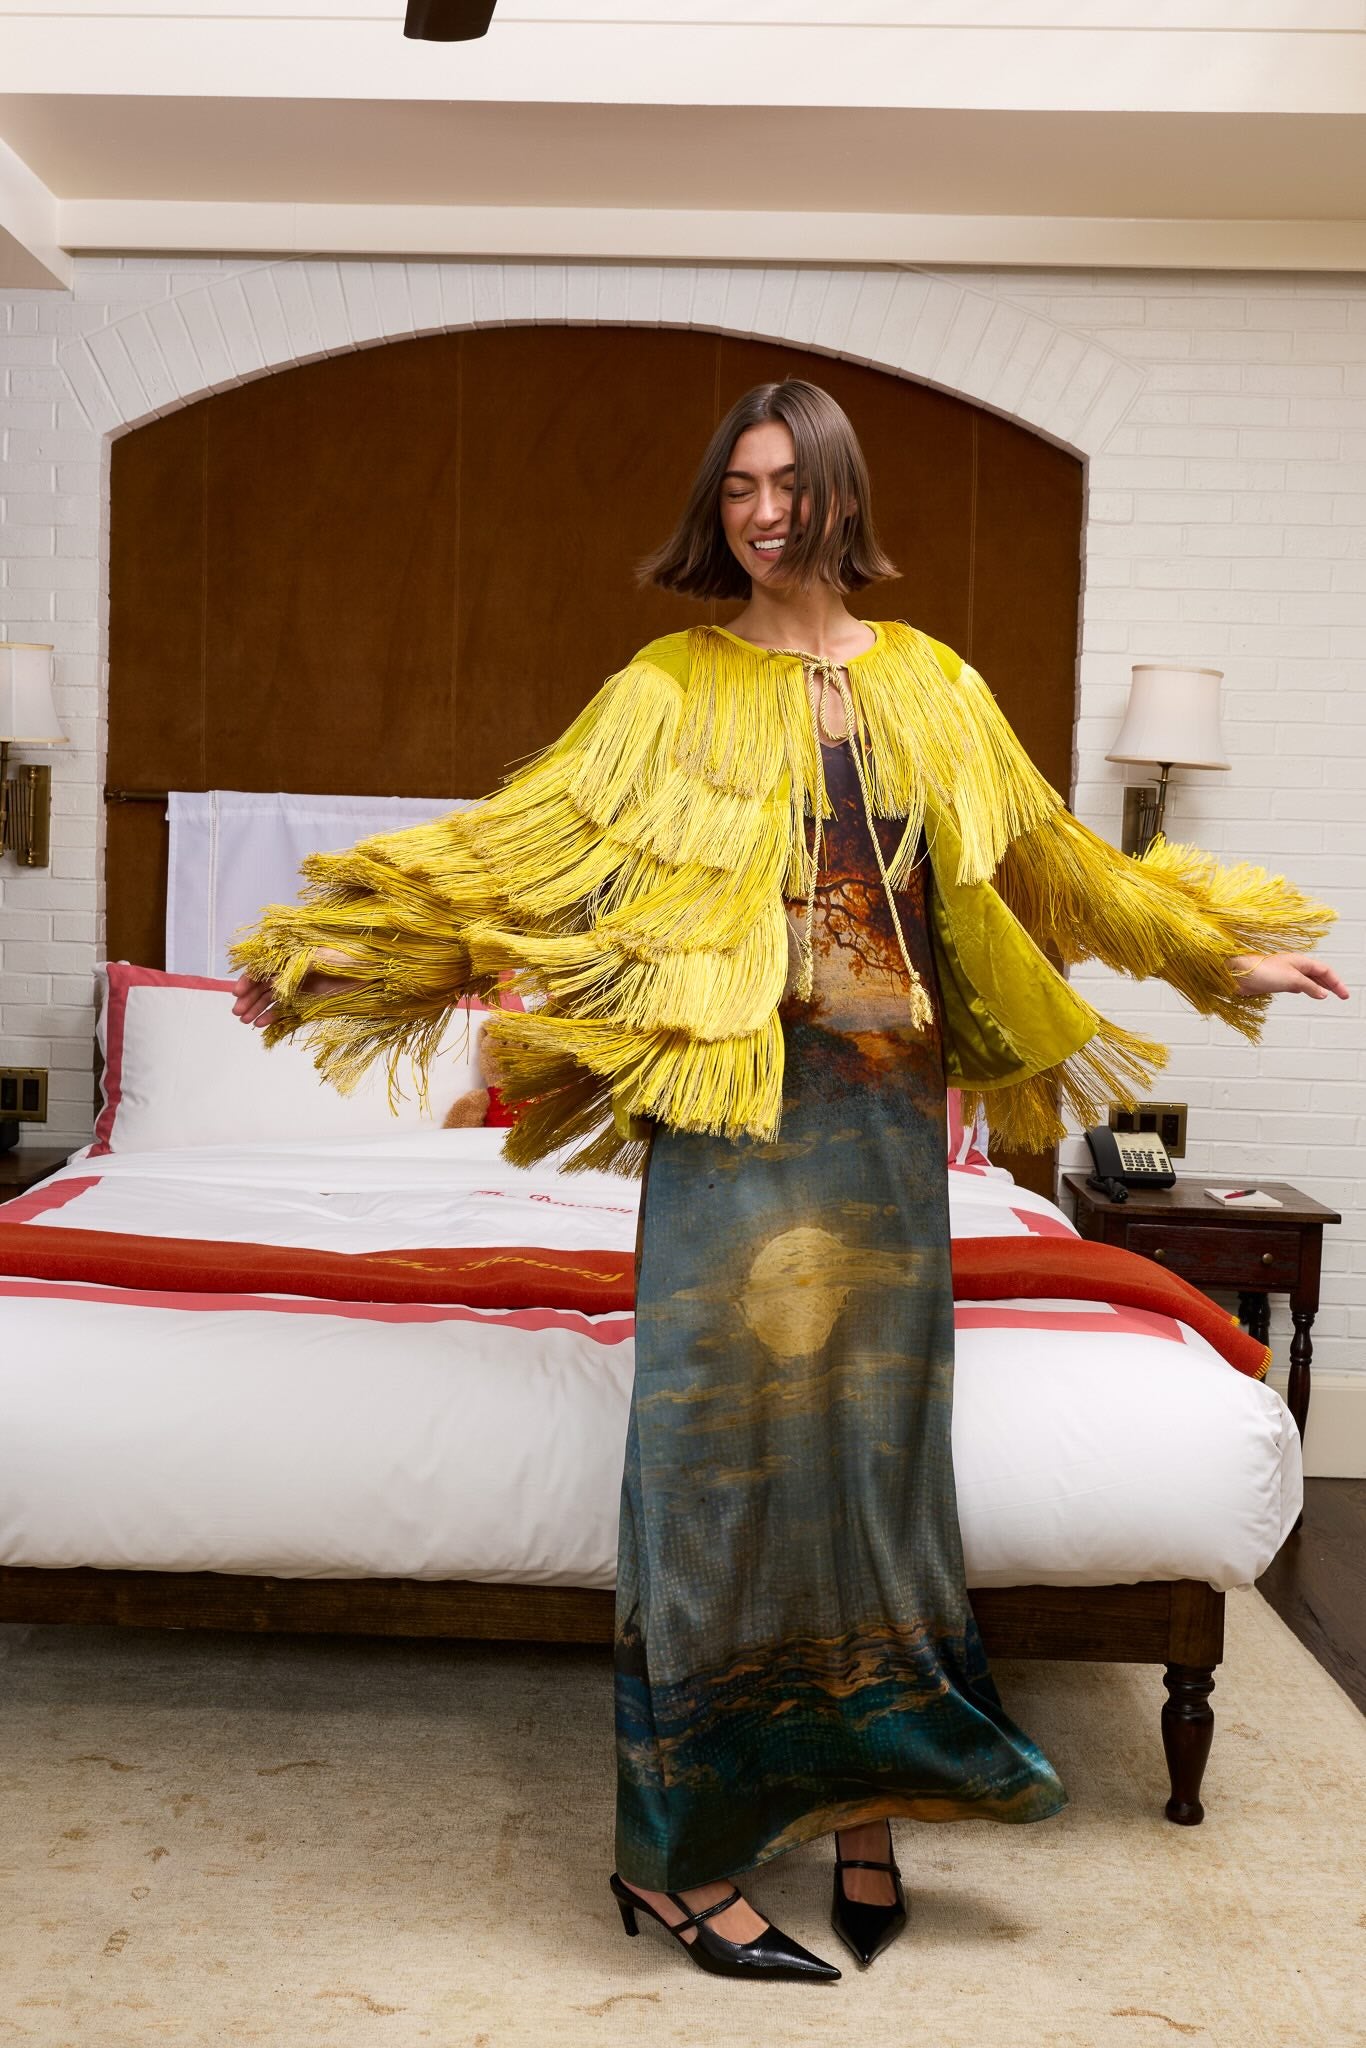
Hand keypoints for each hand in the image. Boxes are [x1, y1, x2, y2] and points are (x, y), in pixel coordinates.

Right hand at [230, 949, 356, 1028]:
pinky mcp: (308, 1002)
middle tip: (237, 1012)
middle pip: (263, 986)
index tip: (238, 992)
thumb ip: (293, 969)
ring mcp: (299, 988)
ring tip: (245, 1020)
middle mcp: (291, 972)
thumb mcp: (316, 957)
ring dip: (257, 1009)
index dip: (248, 980)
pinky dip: (273, 1017)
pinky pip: (286, 1011)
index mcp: (290, 956)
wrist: (370, 971)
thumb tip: (273, 984)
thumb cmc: (346, 957)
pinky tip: (261, 1023)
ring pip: (271, 1000)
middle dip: (249, 999)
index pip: (262, 968)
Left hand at [1229, 953, 1349, 999]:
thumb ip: (1310, 987)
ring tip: (1327, 994)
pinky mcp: (1273, 981)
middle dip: (1330, 984)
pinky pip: (1294, 984)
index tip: (1345, 995)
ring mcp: (1283, 973)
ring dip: (1318, 987)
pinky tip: (1303, 992)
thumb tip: (1323, 994)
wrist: (1237, 974)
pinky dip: (1303, 988)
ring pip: (1306, 979)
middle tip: (1341, 996)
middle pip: (1318, 974)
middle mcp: (1293, 965)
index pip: (1325, 970)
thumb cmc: (1262, 972)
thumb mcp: (1292, 980)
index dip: (1337, 982)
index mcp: (1300, 961)